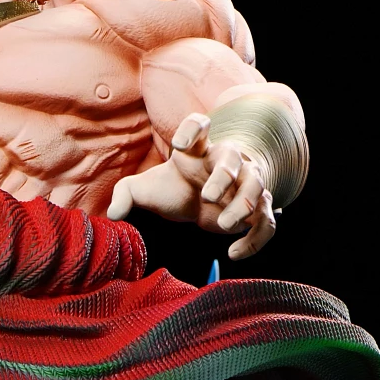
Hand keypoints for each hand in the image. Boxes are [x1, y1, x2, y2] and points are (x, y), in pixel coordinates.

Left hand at [107, 112, 277, 257]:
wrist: (202, 201)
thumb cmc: (174, 188)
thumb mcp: (146, 189)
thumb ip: (126, 195)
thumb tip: (113, 215)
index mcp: (198, 149)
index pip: (199, 125)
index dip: (192, 129)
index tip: (178, 145)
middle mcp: (226, 161)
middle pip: (232, 158)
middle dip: (223, 176)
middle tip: (207, 196)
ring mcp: (245, 184)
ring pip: (257, 187)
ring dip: (244, 205)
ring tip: (223, 225)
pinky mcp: (256, 210)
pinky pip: (266, 223)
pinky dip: (255, 240)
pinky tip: (234, 253)